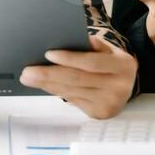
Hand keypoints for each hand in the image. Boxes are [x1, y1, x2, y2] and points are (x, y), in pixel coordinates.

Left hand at [20, 34, 137, 118]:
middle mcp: (119, 87)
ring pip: (71, 92)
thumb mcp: (108, 49)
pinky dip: (56, 91)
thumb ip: (92, 45)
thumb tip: (65, 41)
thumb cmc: (111, 62)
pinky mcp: (98, 113)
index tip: (48, 54)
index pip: (91, 62)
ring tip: (29, 78)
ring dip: (47, 84)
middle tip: (28, 71)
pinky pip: (72, 100)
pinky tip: (44, 85)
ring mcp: (109, 103)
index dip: (69, 58)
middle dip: (49, 74)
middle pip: (77, 79)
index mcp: (123, 65)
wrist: (126, 87)